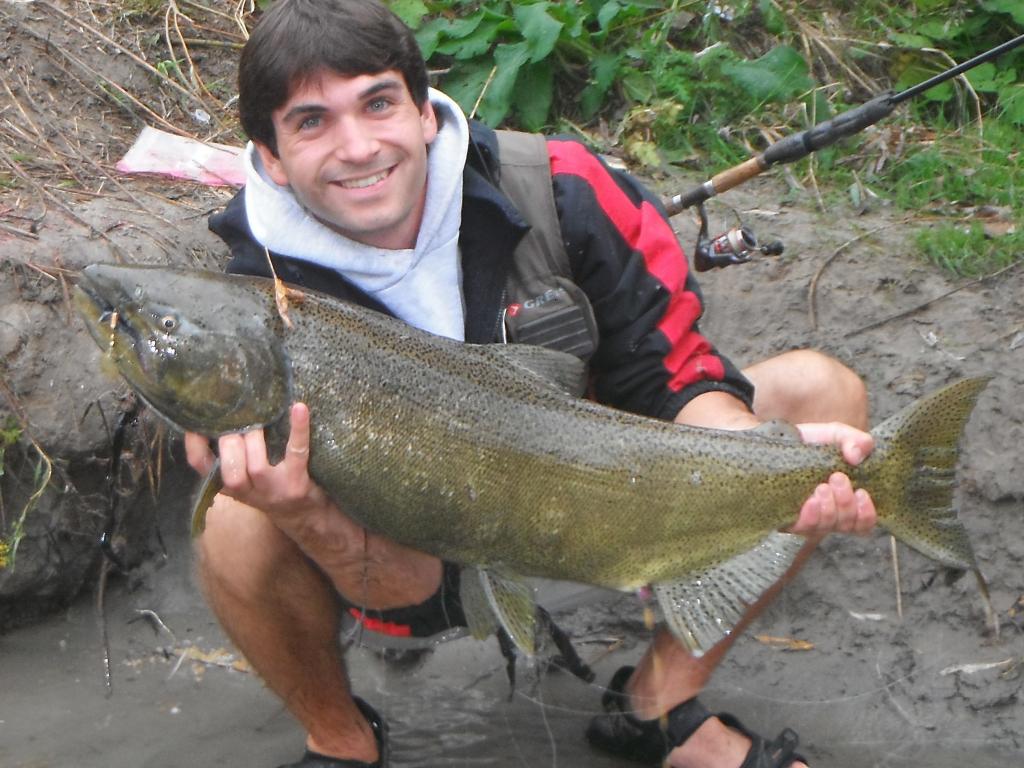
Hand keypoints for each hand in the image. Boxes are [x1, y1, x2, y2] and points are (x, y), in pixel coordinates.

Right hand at [184, 403, 330, 519]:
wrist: (304, 515)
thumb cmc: (270, 487)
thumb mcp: (243, 477)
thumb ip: (230, 453)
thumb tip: (219, 412)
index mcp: (228, 484)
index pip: (202, 467)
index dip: (195, 445)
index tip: (194, 423)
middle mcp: (248, 491)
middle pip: (230, 473)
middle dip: (229, 444)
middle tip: (235, 420)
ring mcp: (274, 489)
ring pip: (257, 466)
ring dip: (255, 439)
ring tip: (257, 419)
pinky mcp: (297, 482)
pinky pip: (297, 453)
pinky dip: (298, 429)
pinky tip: (299, 408)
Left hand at [786, 422, 875, 535]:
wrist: (774, 439)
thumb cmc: (809, 442)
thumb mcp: (836, 435)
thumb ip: (855, 440)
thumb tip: (858, 455)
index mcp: (845, 499)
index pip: (862, 523)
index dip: (866, 514)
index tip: (862, 492)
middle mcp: (828, 513)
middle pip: (846, 526)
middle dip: (846, 503)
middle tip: (838, 477)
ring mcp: (806, 517)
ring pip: (826, 528)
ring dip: (829, 509)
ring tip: (822, 486)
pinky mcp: (786, 518)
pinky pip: (802, 527)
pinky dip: (811, 516)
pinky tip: (811, 501)